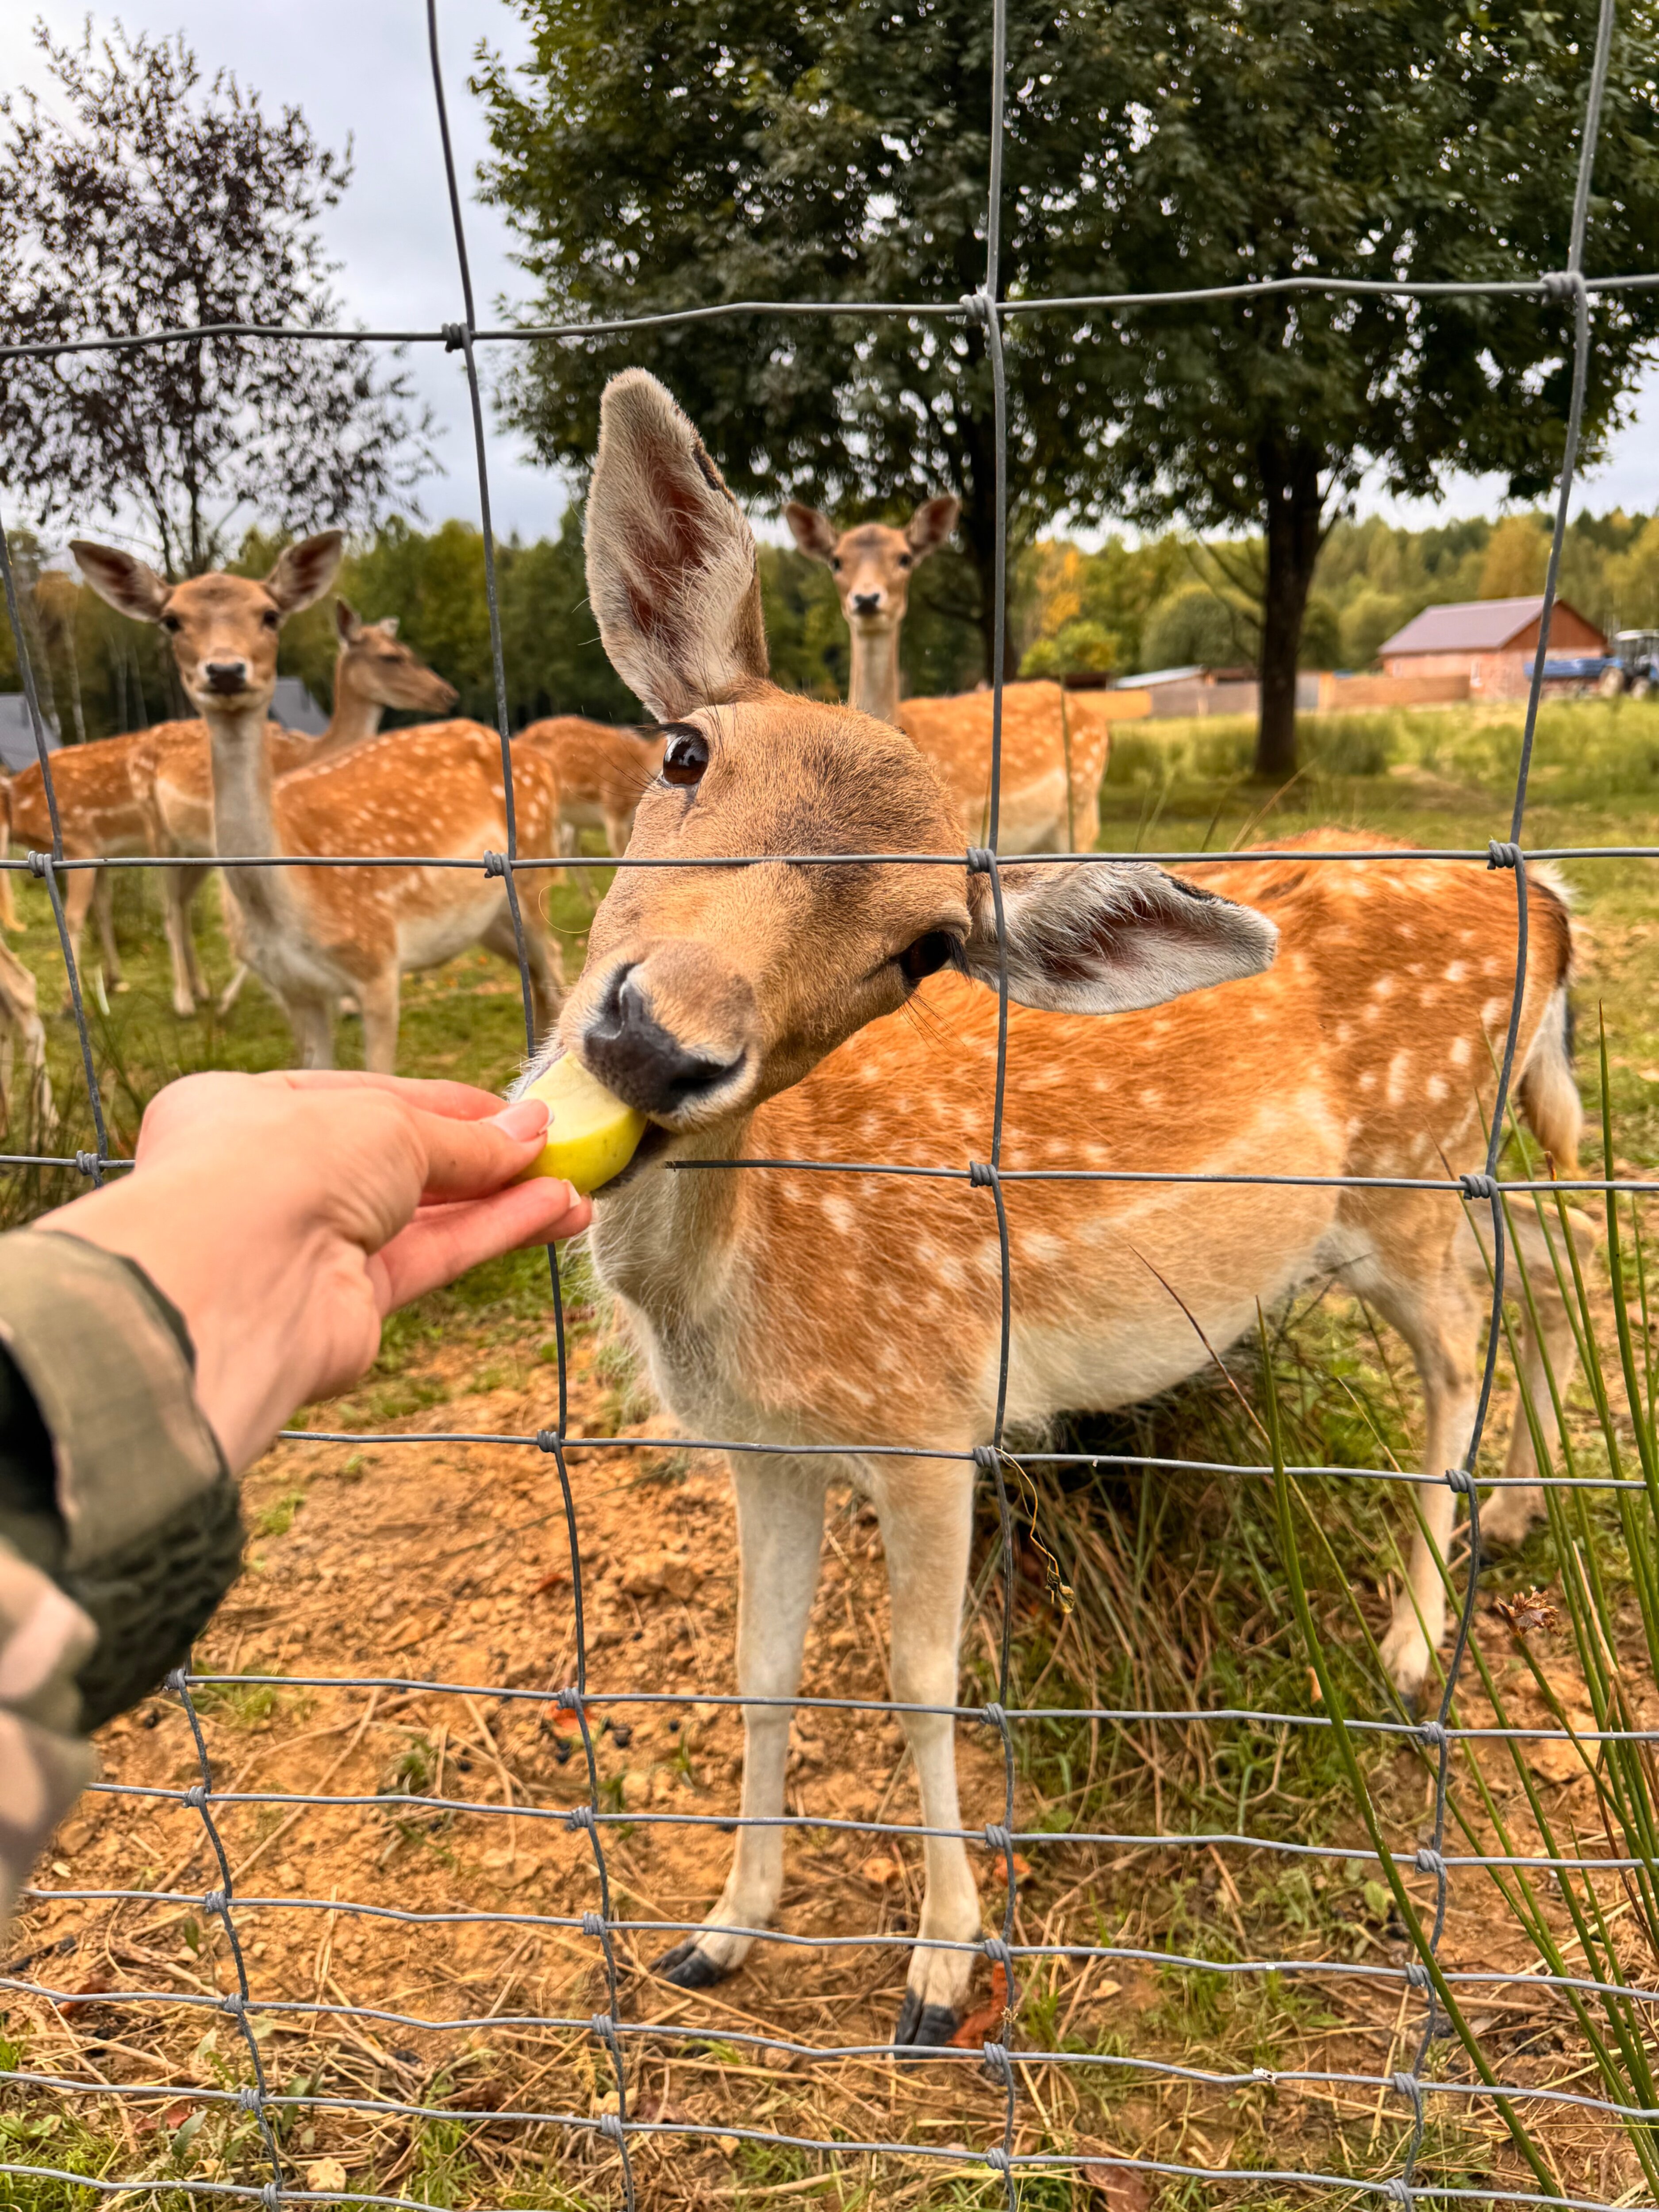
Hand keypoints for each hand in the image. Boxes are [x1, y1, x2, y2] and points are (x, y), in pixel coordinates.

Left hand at [38, 1070, 587, 1471]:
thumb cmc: (280, 1166)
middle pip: (396, 1163)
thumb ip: (463, 1138)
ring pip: (422, 1217)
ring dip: (501, 1200)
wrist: (233, 1283)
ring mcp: (308, 1244)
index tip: (512, 1110)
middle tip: (555, 1149)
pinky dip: (491, 1233)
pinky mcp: (345, 1305)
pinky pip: (431, 1257)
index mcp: (248, 1109)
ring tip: (574, 1189)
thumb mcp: (388, 1123)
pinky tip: (552, 1213)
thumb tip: (530, 1134)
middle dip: (479, 1157)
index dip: (442, 1105)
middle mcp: (273, 1178)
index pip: (363, 1099)